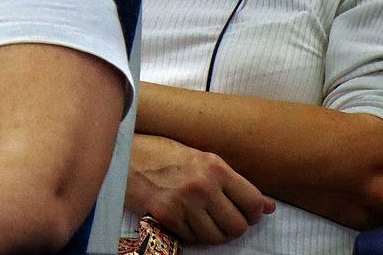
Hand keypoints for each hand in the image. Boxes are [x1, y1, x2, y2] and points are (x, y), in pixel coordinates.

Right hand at [126, 133, 274, 243]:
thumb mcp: (199, 158)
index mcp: (214, 166)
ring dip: (212, 233)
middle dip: (233, 227)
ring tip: (202, 219)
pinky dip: (191, 234)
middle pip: (238, 226)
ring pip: (216, 237)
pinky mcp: (167, 216)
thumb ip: (232, 181)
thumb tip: (269, 206)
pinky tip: (184, 219)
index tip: (245, 213)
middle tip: (222, 218)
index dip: (253, 214)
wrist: (121, 155)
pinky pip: (193, 238)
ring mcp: (184, 202)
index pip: (253, 203)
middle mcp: (203, 185)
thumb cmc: (160, 153)